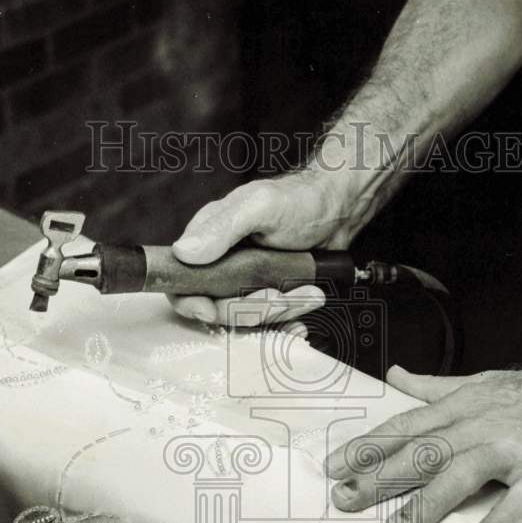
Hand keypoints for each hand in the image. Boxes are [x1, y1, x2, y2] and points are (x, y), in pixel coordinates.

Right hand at [168, 172, 357, 326]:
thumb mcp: (260, 206)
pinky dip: (289, 322)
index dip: (192, 302)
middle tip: (279, 296)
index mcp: (208, 241)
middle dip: (248, 309)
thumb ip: (222, 228)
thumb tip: (184, 253)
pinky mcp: (270, 296)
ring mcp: (246, 284)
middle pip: (216, 308)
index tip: (211, 310)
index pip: (181, 282)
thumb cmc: (300, 200)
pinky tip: (306, 306)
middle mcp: (222, 265)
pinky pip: (270, 322)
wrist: (340, 212)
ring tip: (309, 291)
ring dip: (279, 312)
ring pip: (247, 318)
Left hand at [324, 359, 521, 522]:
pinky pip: (521, 498)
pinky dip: (501, 519)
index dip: (367, 447)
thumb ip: (433, 387)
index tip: (332, 467)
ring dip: (428, 502)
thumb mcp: (479, 383)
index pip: (404, 427)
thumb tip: (394, 375)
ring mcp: (513, 448)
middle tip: (343, 500)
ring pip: (462, 472)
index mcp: (461, 407)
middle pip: (422, 451)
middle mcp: (480, 425)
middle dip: (379, 476)